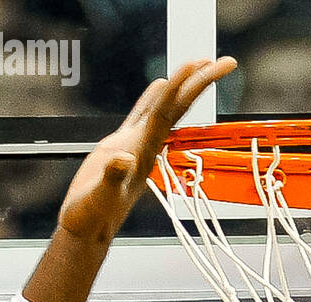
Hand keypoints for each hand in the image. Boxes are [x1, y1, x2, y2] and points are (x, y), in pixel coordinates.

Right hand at [57, 57, 236, 245]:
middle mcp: (146, 146)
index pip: (167, 113)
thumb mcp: (99, 198)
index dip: (183, 87)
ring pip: (164, 108)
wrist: (85, 231)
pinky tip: (159, 85)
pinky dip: (152, 98)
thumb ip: (111, 178)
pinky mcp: (120, 148)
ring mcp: (134, 146)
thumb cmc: (91, 218)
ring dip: (181, 86)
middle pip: (177, 107)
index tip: (199, 64)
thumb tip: (121, 159)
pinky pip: (142, 116)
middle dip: (201, 82)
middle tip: (225, 61)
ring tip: (198, 63)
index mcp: (144, 152)